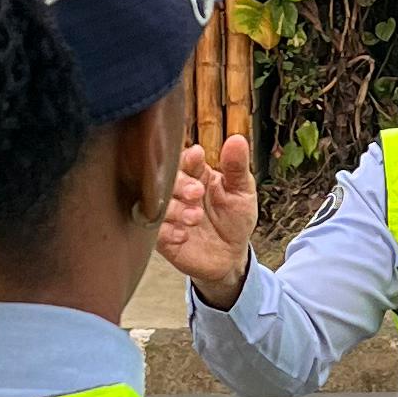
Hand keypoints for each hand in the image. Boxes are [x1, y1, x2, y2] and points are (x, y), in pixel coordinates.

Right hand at [157, 133, 258, 310]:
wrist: (230, 257)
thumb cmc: (234, 219)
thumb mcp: (242, 191)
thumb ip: (237, 167)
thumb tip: (237, 140)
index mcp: (196, 174)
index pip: (185, 158)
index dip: (189, 158)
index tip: (197, 157)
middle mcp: (178, 191)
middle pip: (167, 178)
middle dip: (181, 183)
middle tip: (196, 192)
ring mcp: (168, 213)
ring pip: (158, 204)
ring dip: (175, 209)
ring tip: (195, 217)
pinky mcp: (161, 237)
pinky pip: (155, 231)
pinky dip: (168, 232)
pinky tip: (184, 235)